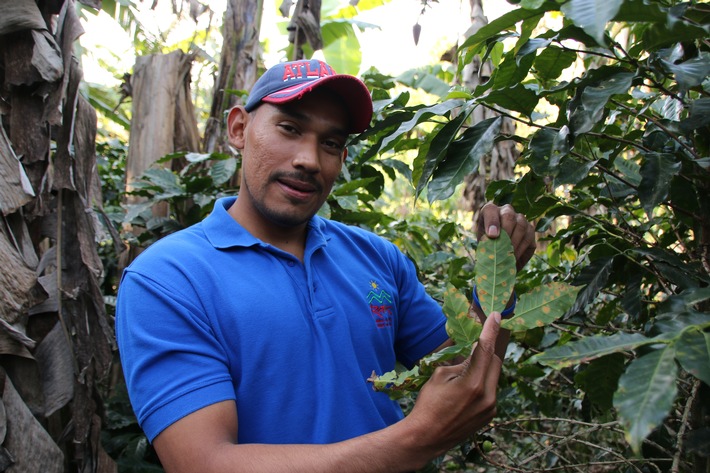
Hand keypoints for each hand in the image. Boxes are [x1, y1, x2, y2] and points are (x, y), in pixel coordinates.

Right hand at [403, 312, 502, 458]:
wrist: (426, 437)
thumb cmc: (428, 404)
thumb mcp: (440, 376)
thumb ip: (460, 362)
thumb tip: (472, 351)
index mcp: (473, 383)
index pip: (485, 349)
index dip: (491, 330)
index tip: (496, 316)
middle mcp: (487, 396)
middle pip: (494, 361)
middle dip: (485, 351)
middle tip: (472, 347)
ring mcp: (491, 408)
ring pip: (494, 376)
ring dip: (483, 368)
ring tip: (464, 374)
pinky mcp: (490, 415)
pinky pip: (491, 390)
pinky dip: (482, 382)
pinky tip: (465, 390)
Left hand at [476, 202, 535, 270]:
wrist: (499, 258)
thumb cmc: (486, 249)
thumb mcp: (482, 244)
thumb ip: (486, 240)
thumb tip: (494, 238)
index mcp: (490, 211)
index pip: (490, 210)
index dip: (492, 221)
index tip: (492, 236)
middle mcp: (506, 211)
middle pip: (508, 215)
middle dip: (505, 232)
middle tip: (502, 247)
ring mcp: (520, 219)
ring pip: (521, 225)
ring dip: (514, 242)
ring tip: (507, 255)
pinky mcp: (530, 230)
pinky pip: (528, 236)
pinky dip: (520, 249)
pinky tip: (514, 257)